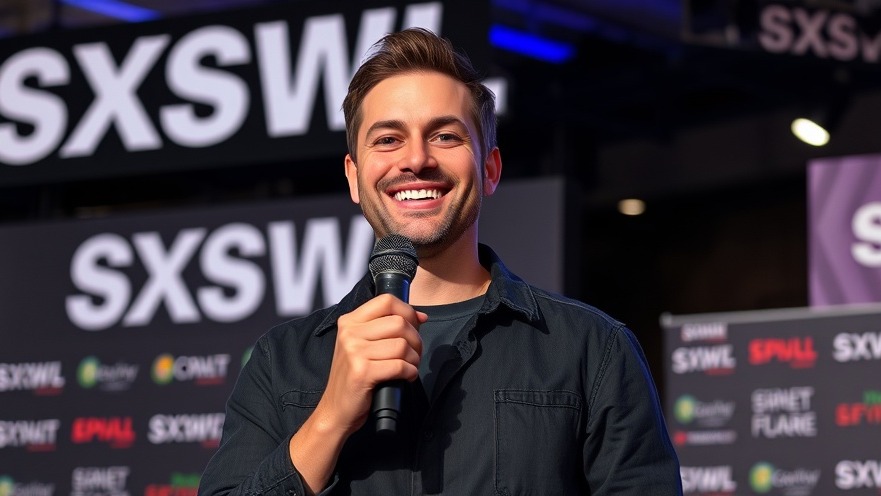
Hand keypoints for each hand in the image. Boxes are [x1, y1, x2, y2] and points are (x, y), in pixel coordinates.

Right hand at [315, 293, 426, 437]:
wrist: (335, 410)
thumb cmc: (354, 377)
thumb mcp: (361, 345)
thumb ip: (384, 327)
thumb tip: (420, 316)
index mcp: (349, 321)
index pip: (386, 301)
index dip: (408, 311)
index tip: (416, 324)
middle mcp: (349, 333)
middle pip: (399, 322)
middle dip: (415, 339)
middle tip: (414, 354)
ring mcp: (354, 352)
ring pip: (402, 345)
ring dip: (414, 359)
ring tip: (409, 367)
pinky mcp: (362, 372)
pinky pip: (400, 365)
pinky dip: (410, 372)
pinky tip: (406, 377)